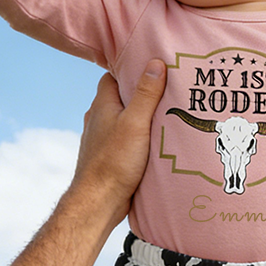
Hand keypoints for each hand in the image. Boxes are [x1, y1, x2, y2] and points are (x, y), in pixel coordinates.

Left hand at [72, 60, 166, 222]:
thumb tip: (156, 63)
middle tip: (167, 90)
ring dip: (140, 118)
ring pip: (123, 120)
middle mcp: (98, 119)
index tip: (153, 67)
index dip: (131, 70)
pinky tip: (155, 142)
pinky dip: (138, 137)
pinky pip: (125, 139)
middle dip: (140, 94)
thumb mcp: (135, 123)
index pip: (113, 76)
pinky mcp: (109, 156)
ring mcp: (102, 138)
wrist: (99, 202)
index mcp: (102, 105)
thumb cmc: (114, 161)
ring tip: (166, 115)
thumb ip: (146, 94)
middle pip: (120, 97)